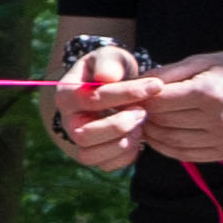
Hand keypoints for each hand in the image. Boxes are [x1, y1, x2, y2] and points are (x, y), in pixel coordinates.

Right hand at [45, 39, 151, 175]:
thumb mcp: (110, 57)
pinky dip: (127, 154)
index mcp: (66, 95)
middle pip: (84, 135)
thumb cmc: (111, 70)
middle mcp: (68, 121)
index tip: (155, 85)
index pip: (92, 99)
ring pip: (91, 155)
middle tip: (143, 112)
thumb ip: (109, 62)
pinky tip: (138, 135)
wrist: (111, 88)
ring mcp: (79, 141)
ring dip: (123, 142)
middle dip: (119, 125)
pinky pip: (107, 165)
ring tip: (140, 125)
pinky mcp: (94, 155)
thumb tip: (106, 77)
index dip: (126, 93)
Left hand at [128, 47, 222, 165]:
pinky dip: (169, 148)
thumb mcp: (207, 61)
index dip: (138, 98)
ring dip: (152, 134)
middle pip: (163, 122)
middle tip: (129, 109)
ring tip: (143, 121)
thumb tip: (135, 84)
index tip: (127, 94)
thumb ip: (170, 73)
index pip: (158, 101)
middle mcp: (219, 119)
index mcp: (210, 92)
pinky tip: (161, 136)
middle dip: (143, 115)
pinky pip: (189, 155)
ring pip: (172, 142)